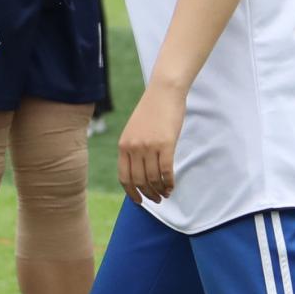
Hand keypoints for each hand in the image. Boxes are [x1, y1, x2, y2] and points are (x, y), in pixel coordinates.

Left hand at [117, 82, 185, 203]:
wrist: (163, 92)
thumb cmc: (151, 111)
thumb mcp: (134, 131)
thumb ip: (133, 149)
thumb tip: (138, 171)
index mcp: (123, 145)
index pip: (124, 177)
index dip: (131, 192)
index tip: (139, 201)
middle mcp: (133, 147)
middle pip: (139, 181)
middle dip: (148, 194)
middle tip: (157, 200)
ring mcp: (149, 146)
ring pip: (153, 178)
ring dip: (160, 190)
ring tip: (166, 194)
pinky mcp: (165, 144)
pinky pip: (166, 171)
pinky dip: (169, 182)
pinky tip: (172, 186)